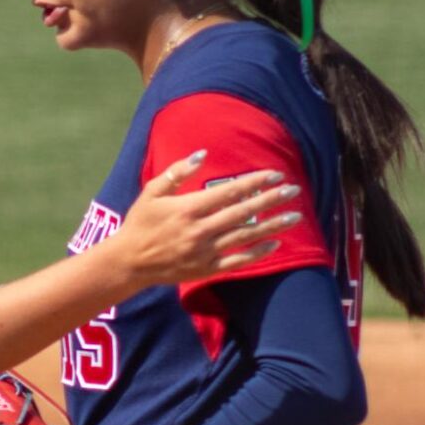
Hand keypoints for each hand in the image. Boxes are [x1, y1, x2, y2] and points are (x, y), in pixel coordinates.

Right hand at [102, 151, 301, 290]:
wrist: (129, 262)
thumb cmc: (140, 223)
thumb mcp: (152, 192)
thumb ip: (177, 172)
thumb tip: (202, 154)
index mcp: (188, 209)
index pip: (229, 192)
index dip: (254, 182)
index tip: (275, 174)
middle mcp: (200, 230)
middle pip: (243, 213)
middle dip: (270, 200)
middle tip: (294, 191)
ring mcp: (205, 252)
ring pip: (245, 237)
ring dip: (272, 226)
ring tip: (295, 217)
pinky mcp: (206, 269)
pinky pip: (237, 262)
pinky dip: (257, 254)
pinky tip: (275, 244)